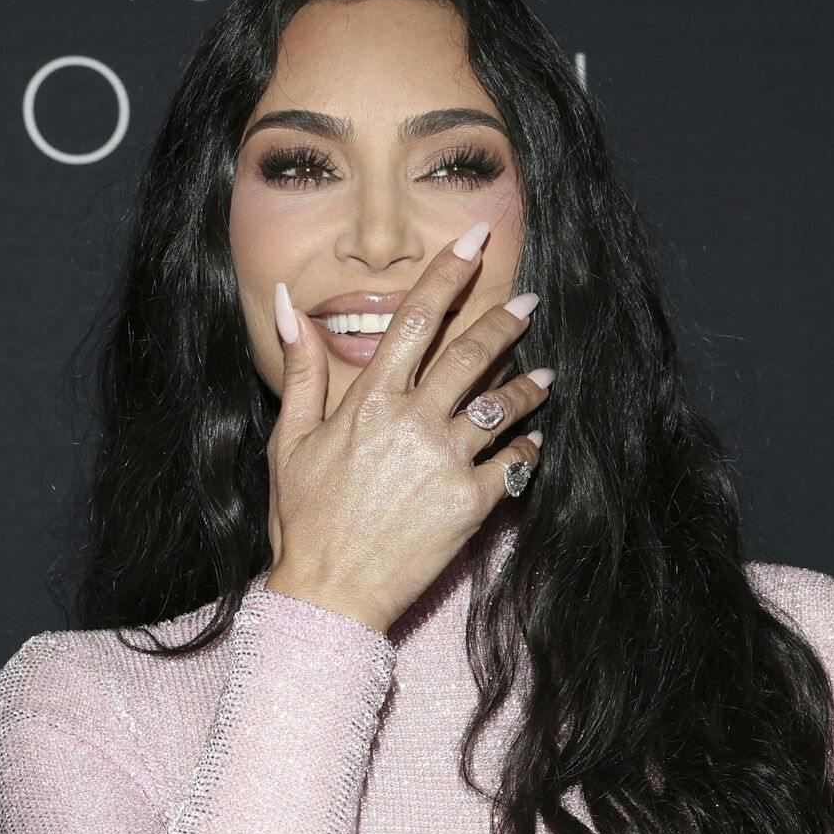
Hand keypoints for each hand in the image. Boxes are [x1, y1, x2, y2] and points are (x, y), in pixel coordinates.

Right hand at [262, 221, 549, 633]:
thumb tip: (292, 303)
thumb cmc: (304, 518)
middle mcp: (413, 423)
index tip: (476, 238)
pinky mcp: (472, 504)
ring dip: (530, 384)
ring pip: (503, 405)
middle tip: (529, 301)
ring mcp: (446, 463)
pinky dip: (529, 447)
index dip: (449, 272)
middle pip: (473, 354)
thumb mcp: (288, 439)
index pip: (416, 319)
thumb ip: (301, 368)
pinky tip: (534, 440)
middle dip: (506, 320)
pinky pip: (516, 463)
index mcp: (369, 401)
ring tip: (545, 374)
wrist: (329, 594)